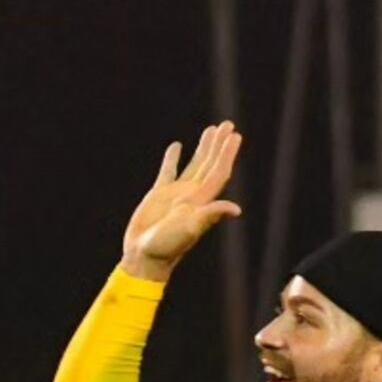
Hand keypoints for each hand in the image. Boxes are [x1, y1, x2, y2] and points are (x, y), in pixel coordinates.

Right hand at [122, 122, 242, 281]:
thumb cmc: (168, 246)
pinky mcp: (159, 195)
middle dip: (219, 145)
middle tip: (228, 125)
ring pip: (195, 165)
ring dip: (203, 148)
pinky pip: (169, 171)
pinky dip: (173, 158)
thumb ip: (211, 215)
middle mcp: (193, 195)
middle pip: (211, 164)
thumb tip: (236, 209)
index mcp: (202, 200)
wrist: (146, 257)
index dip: (227, 154)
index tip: (235, 136)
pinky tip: (177, 146)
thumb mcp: (190, 229)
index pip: (219, 172)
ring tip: (211, 130)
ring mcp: (177, 194)